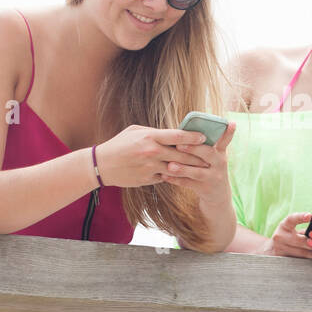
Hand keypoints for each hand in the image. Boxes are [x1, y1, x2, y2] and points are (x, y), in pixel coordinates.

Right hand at [93, 125, 209, 187]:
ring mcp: (149, 168)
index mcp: (150, 137)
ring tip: (202, 168)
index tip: (204, 137)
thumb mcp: (135, 131)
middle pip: (181, 155)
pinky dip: (173, 176)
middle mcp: (151, 153)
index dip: (193, 137)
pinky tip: (183, 176)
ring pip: (176, 169)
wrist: (102, 165)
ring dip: (189, 169)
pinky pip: (165, 178)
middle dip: (197, 156)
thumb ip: (155, 132)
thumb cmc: (119, 144)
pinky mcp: (147, 180)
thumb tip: (173, 133)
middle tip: (210, 157)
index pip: (177, 136)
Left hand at [161, 121, 236, 202]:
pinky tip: (164, 176)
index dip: (229, 132)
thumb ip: (203, 146)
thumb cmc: (209, 171)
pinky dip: (176, 180)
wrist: (218, 197)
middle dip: (193, 149)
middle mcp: (219, 164)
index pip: (225, 140)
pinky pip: (188, 184)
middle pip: (208, 153)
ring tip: (170, 166)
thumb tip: (182, 131)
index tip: (231, 123)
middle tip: (179, 145)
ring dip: (183, 168)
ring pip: (197, 172)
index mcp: (220, 153)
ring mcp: (213, 177)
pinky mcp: (205, 189)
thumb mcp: (213, 159)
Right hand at [265, 211, 311, 258]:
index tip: (310, 216)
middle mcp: (280, 236)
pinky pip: (299, 260)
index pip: (291, 219)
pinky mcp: (282, 258)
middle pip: (300, 240)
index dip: (300, 217)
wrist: (271, 249)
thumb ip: (304, 228)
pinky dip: (309, 258)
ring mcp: (280, 248)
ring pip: (301, 252)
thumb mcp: (291, 228)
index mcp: (284, 225)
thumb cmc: (287, 235)